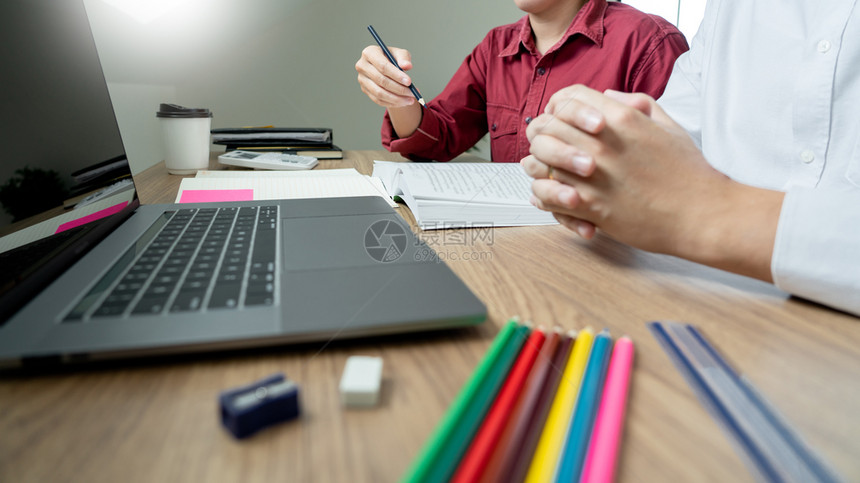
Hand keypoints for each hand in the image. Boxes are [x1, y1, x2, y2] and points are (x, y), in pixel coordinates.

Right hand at [355, 45, 417, 107]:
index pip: (383, 66)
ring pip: (379, 93)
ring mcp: (362, 79)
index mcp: (369, 53)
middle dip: (399, 89)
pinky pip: (378, 100)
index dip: (396, 75)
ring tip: (410, 100)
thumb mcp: (399, 54)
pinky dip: (392, 103)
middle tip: (412, 93)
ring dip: (396, 99)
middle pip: (381, 80)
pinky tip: (403, 102)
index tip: (409, 82)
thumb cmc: (392, 58)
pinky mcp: (364, 90)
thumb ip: (404, 58)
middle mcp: (362, 66)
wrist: (385, 67)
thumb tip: (407, 66)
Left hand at [522, 85, 782, 280]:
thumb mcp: (668, 125)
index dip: (558, 106)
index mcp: (621, 119)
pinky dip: (544, 195)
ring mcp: (594, 176)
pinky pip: (547, 195)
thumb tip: (608, 95)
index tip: (559, 119)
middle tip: (547, 146)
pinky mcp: (591, 206)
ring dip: (540, 166)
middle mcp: (602, 143)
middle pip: (547, 126)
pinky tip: (551, 195)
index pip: (568, 97)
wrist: (701, 214)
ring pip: (541, 161)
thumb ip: (637, 104)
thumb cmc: (688, 172)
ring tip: (546, 171)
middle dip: (543, 135)